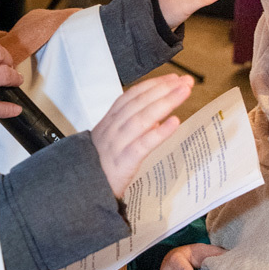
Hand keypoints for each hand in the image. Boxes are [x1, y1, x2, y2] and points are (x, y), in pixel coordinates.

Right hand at [91, 74, 191, 197]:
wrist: (83, 191)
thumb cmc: (101, 166)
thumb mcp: (112, 140)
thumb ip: (131, 127)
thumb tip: (156, 118)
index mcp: (110, 122)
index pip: (132, 96)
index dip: (153, 84)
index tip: (172, 78)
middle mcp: (112, 129)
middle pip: (139, 103)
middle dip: (163, 89)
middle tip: (185, 81)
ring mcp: (117, 144)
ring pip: (142, 119)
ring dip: (165, 102)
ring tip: (183, 93)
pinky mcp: (123, 162)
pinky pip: (143, 145)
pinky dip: (159, 133)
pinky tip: (174, 122)